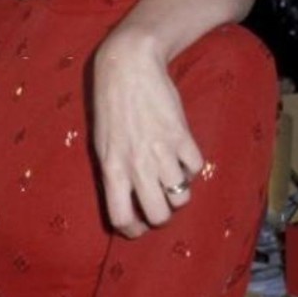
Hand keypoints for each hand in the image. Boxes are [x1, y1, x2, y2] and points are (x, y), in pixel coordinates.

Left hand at [93, 26, 203, 236]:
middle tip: (160, 201)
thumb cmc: (110, 104)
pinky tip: (182, 155)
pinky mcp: (182, 136)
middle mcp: (137, 165)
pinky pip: (195, 168)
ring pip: (181, 197)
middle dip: (162, 215)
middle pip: (158, 215)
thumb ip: (113, 171)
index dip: (132, 230)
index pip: (121, 217)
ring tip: (172, 175)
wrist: (129, 67)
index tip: (138, 227)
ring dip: (179, 191)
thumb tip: (126, 197)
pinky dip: (191, 167)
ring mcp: (161, 152)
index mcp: (111, 168)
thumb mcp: (102, 142)